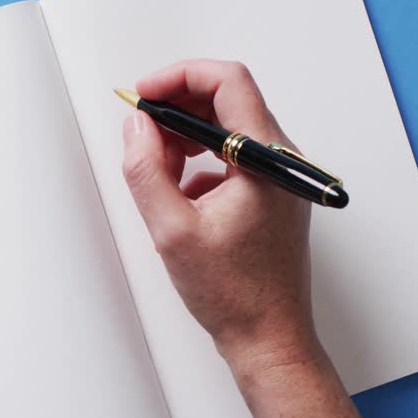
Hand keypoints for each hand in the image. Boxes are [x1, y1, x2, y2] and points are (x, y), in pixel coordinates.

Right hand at [121, 60, 318, 380]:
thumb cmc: (233, 294)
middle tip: (141, 131)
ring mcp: (279, 178)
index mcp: (267, 160)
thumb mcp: (172, 231)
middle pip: (228, 101)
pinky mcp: (271, 196)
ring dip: (186, 137)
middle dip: (177, 108)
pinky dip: (200, 163)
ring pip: (228, 130)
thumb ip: (147, 170)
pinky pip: (232, 158)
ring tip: (156, 168)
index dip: (179, 77)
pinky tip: (179, 198)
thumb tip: (136, 126)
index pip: (228, 82)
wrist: (269, 339)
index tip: (143, 94)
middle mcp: (281, 161)